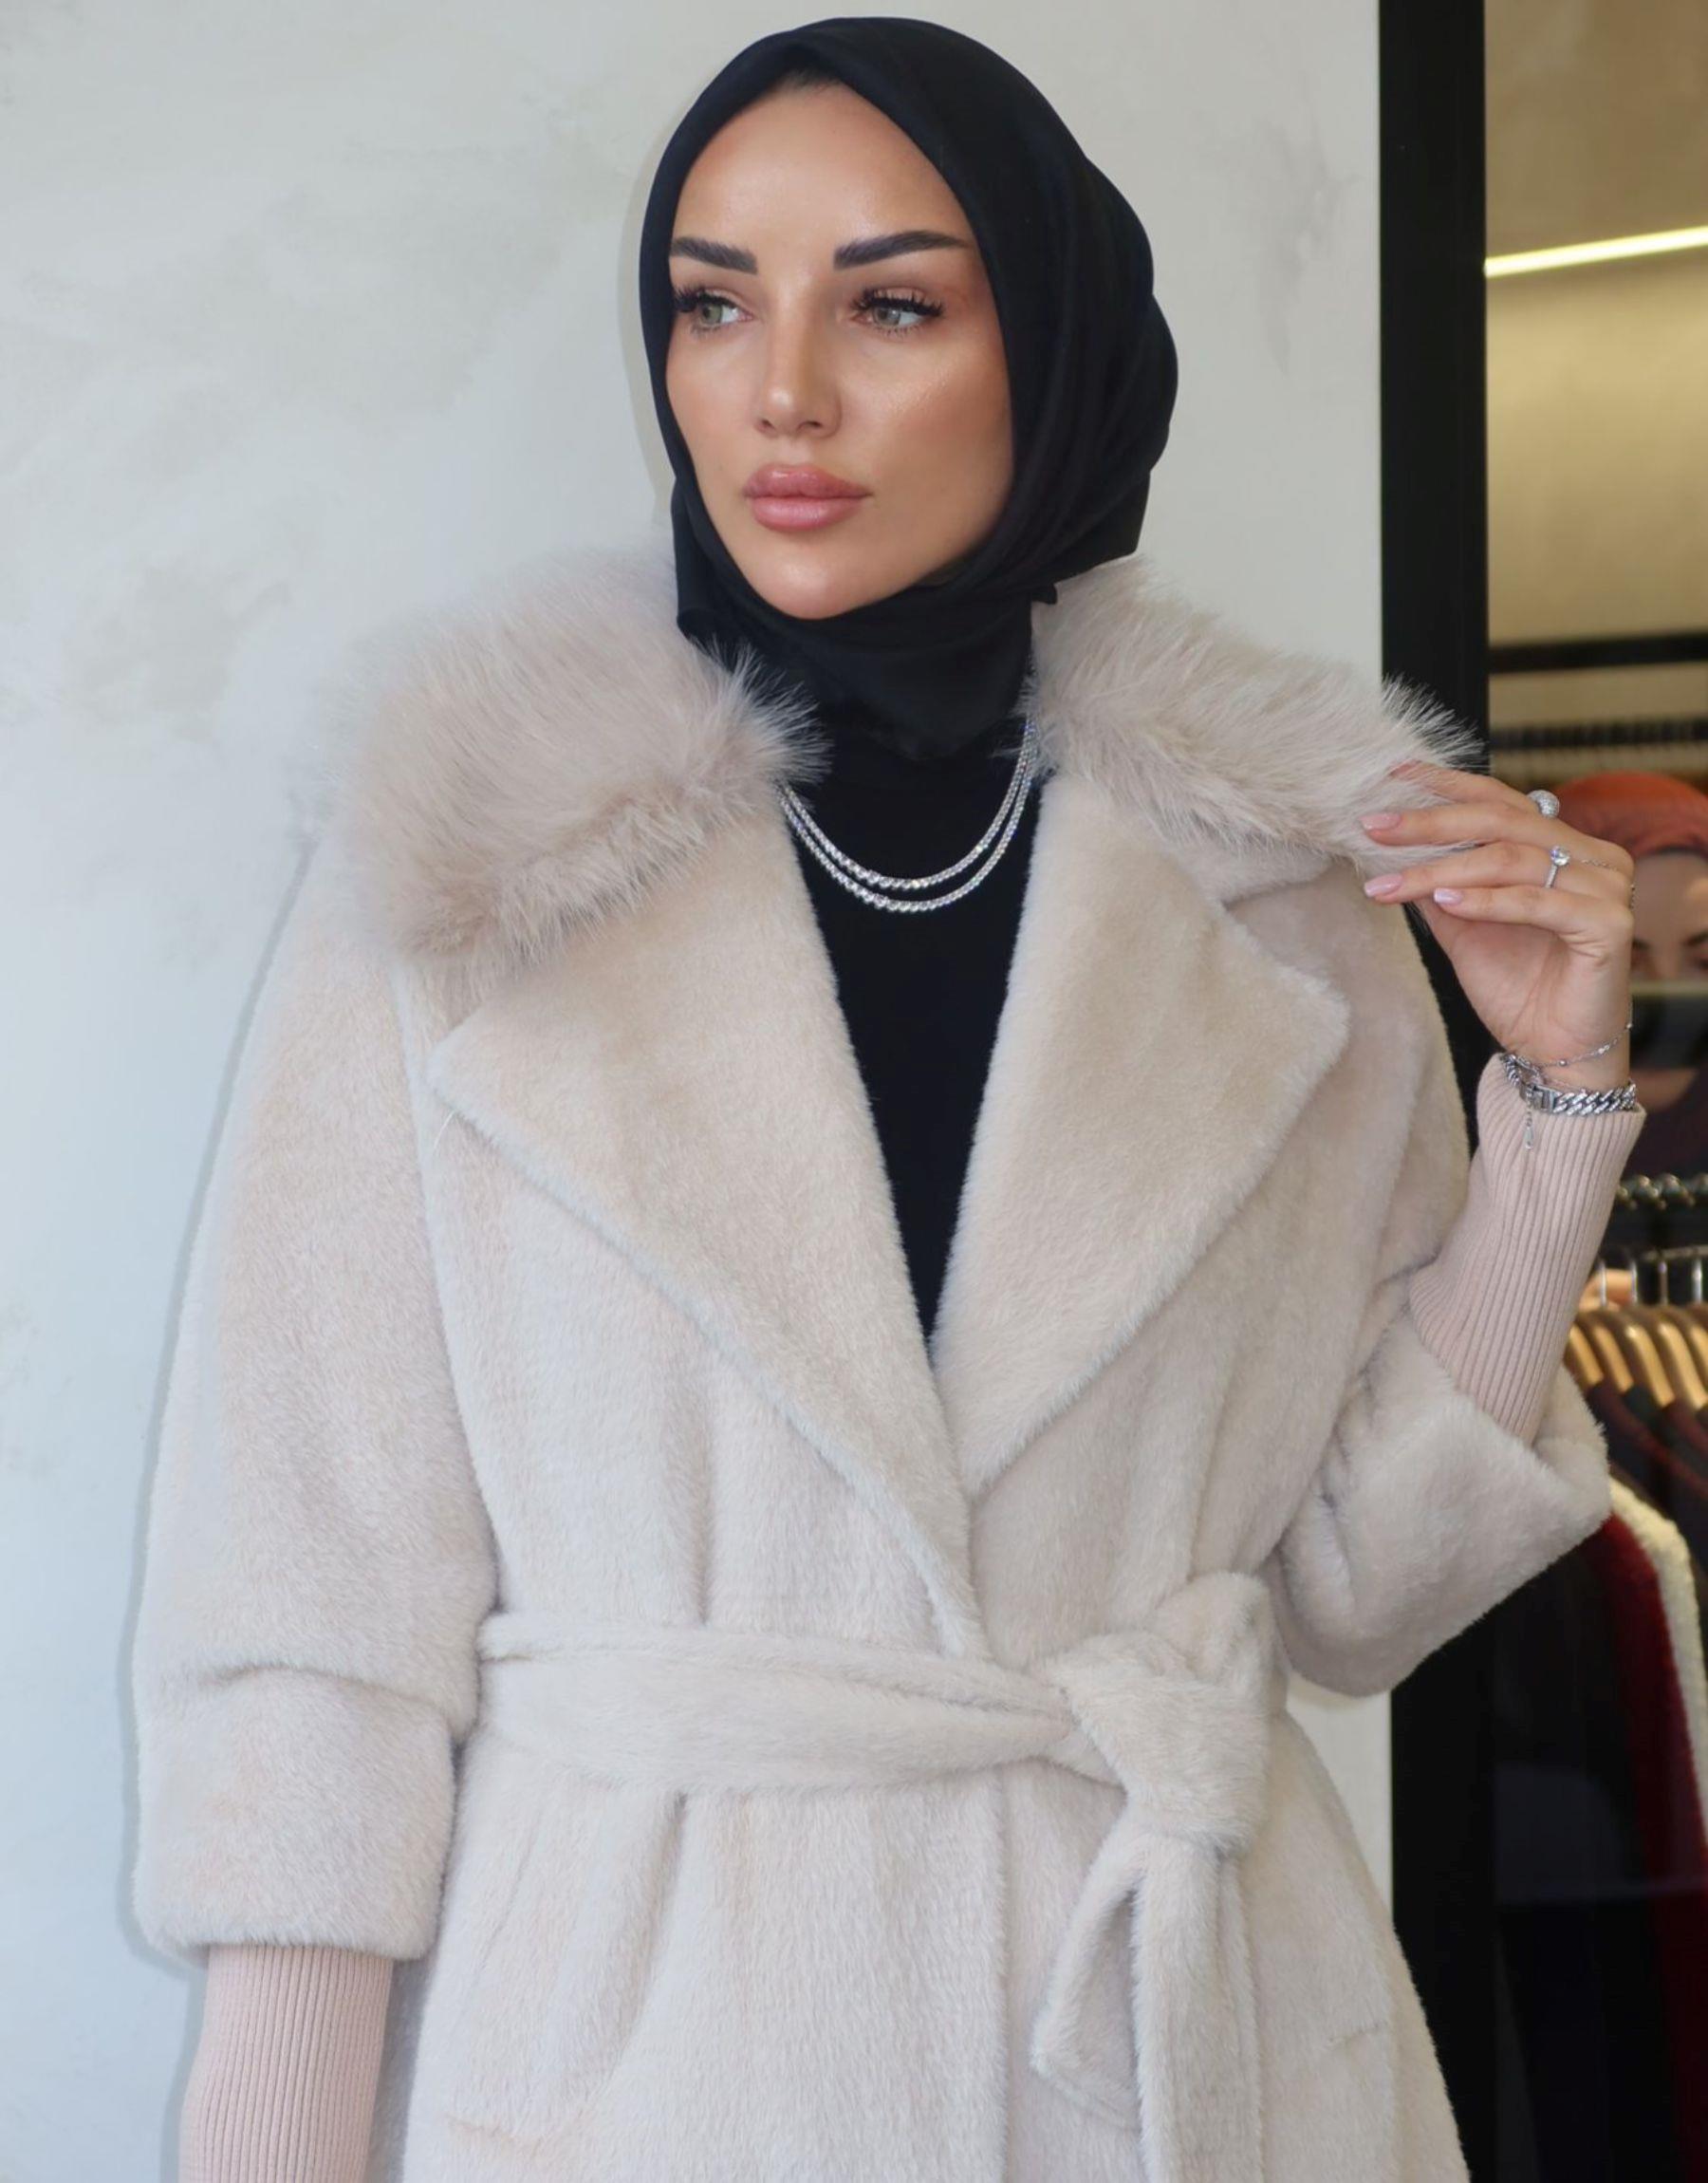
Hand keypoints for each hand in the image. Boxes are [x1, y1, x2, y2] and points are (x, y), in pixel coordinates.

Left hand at [1358, 760, 1635, 1090]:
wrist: (1553, 1054)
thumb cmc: (1517, 990)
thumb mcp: (1463, 927)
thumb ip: (1438, 885)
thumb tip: (1391, 845)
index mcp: (1564, 847)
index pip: (1500, 801)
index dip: (1446, 786)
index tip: (1390, 778)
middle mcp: (1593, 857)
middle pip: (1501, 822)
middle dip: (1430, 823)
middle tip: (1374, 827)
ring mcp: (1607, 888)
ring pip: (1510, 861)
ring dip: (1441, 871)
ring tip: (1390, 883)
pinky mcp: (1609, 925)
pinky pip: (1536, 902)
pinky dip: (1486, 901)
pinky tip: (1442, 902)